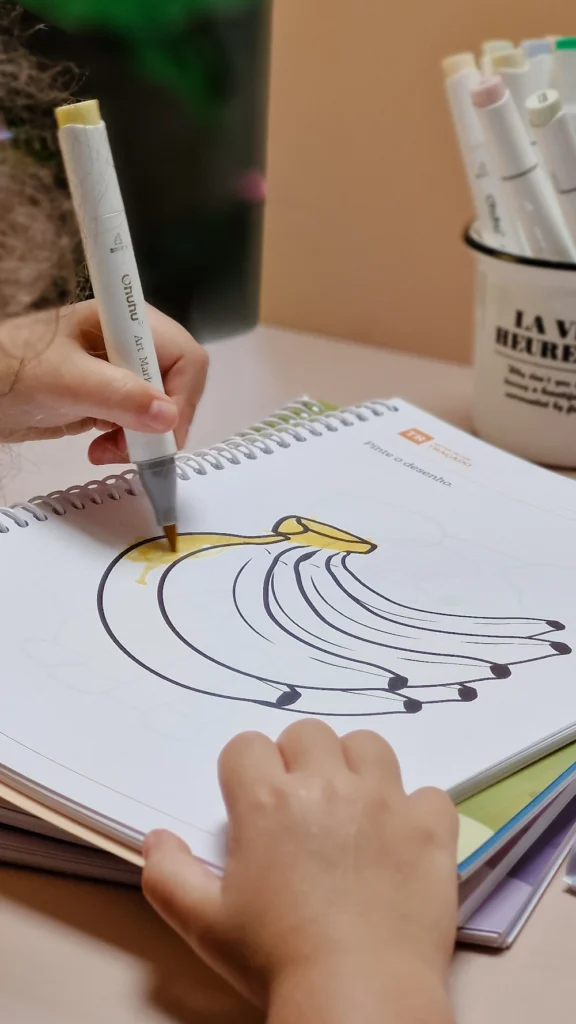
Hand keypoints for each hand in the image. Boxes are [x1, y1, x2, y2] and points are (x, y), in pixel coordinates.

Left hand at [0, 299, 207, 463]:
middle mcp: (127, 343)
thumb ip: (120, 397)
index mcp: (124, 322)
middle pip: (177, 385)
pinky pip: (137, 422)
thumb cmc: (12, 370)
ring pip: (160, 409)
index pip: (185, 357)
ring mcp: (117, 372)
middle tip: (137, 448)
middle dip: (162, 422)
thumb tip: (168, 417)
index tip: (163, 431)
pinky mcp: (105, 397)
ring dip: (143, 438)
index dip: (182, 396)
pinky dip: (127, 442)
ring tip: (110, 452)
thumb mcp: (68, 383)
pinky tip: (101, 449)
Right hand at [142, 722, 458, 1019]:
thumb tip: (157, 839)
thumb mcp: (205, 926)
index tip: (251, 803)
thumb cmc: (276, 961)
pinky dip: (415, 810)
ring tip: (352, 808)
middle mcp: (326, 786)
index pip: (247, 746)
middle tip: (299, 807)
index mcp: (267, 802)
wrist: (358, 998)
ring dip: (356, 767)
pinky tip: (402, 840)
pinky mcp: (429, 828)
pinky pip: (428, 793)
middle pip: (308, 733)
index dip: (244, 772)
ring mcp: (384, 802)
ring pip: (369, 745)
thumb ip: (169, 876)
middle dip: (297, 760)